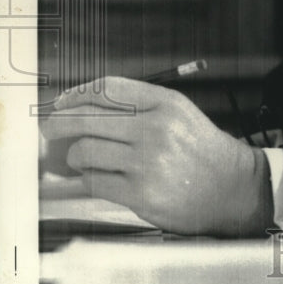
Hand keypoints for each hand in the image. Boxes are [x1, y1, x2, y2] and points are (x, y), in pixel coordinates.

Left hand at [41, 77, 272, 236]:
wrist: (232, 188)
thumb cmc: (200, 150)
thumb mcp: (178, 113)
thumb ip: (138, 105)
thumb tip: (81, 106)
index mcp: (166, 103)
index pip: (107, 89)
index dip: (77, 94)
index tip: (63, 102)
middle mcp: (156, 129)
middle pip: (87, 118)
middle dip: (59, 123)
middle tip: (50, 129)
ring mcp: (148, 163)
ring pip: (85, 151)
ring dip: (75, 156)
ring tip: (80, 159)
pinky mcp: (141, 194)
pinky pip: (94, 182)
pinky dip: (86, 179)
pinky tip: (91, 177)